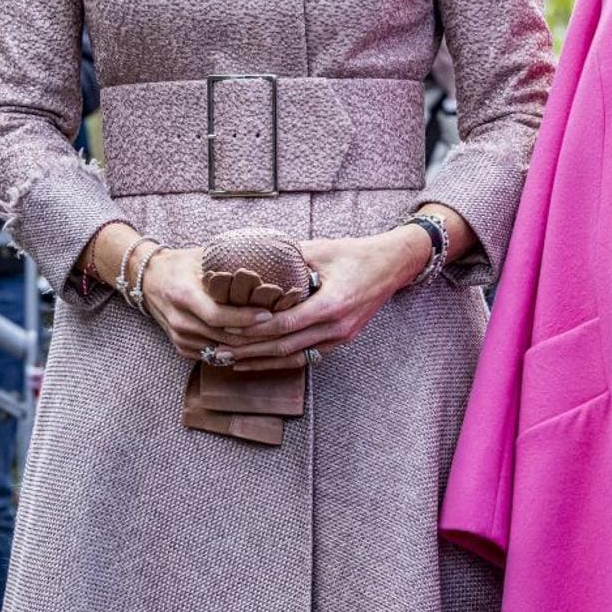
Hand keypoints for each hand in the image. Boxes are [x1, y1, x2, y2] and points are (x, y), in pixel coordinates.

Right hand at [142, 246, 272, 360]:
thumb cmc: (182, 264)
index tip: (268, 313)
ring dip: (247, 346)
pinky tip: (254, 343)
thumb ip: (228, 264)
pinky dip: (233, 351)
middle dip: (253, 334)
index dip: (244, 318)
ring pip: (220, 349)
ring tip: (272, 336)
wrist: (149, 280)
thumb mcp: (203, 257)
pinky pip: (212, 355)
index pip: (217, 315)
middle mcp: (180, 320)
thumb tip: (264, 263)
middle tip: (279, 328)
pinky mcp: (181, 347)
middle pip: (222, 336)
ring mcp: (179, 337)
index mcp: (184, 295)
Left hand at [215, 227, 430, 371]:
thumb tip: (255, 256)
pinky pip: (307, 356)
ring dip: (262, 361)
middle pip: (285, 347)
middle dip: (249, 351)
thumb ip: (290, 256)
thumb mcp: (323, 249)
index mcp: (332, 303)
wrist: (393, 265)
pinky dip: (282, 359)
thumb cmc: (358, 253)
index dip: (254, 330)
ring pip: (295, 357)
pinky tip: (262, 359)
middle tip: (219, 352)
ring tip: (232, 362)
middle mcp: (337, 326)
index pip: (284, 324)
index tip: (227, 328)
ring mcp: (341, 337)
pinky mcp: (342, 340)